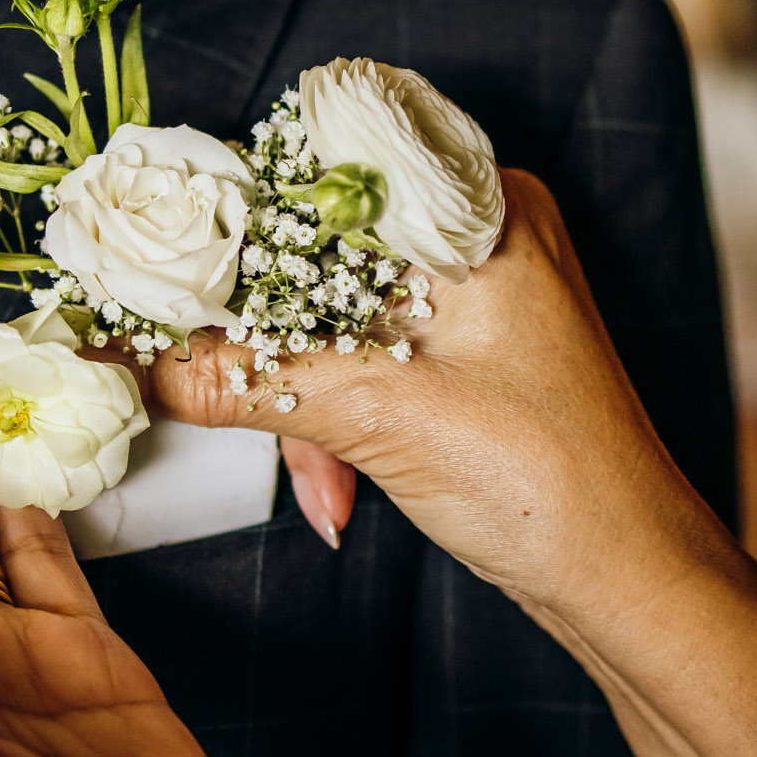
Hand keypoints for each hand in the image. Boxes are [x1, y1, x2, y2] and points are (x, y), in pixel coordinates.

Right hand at [137, 171, 719, 614]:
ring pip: (334, 316)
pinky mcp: (464, 355)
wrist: (630, 582)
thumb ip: (243, 378)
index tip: (153, 262)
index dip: (233, 216)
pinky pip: (365, 360)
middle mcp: (482, 230)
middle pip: (317, 252)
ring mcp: (477, 294)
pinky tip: (336, 491)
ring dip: (302, 398)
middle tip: (197, 372)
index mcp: (480, 206)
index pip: (323, 174)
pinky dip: (338, 420)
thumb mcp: (379, 417)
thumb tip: (126, 357)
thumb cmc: (549, 483)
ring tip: (317, 476)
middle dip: (265, 337)